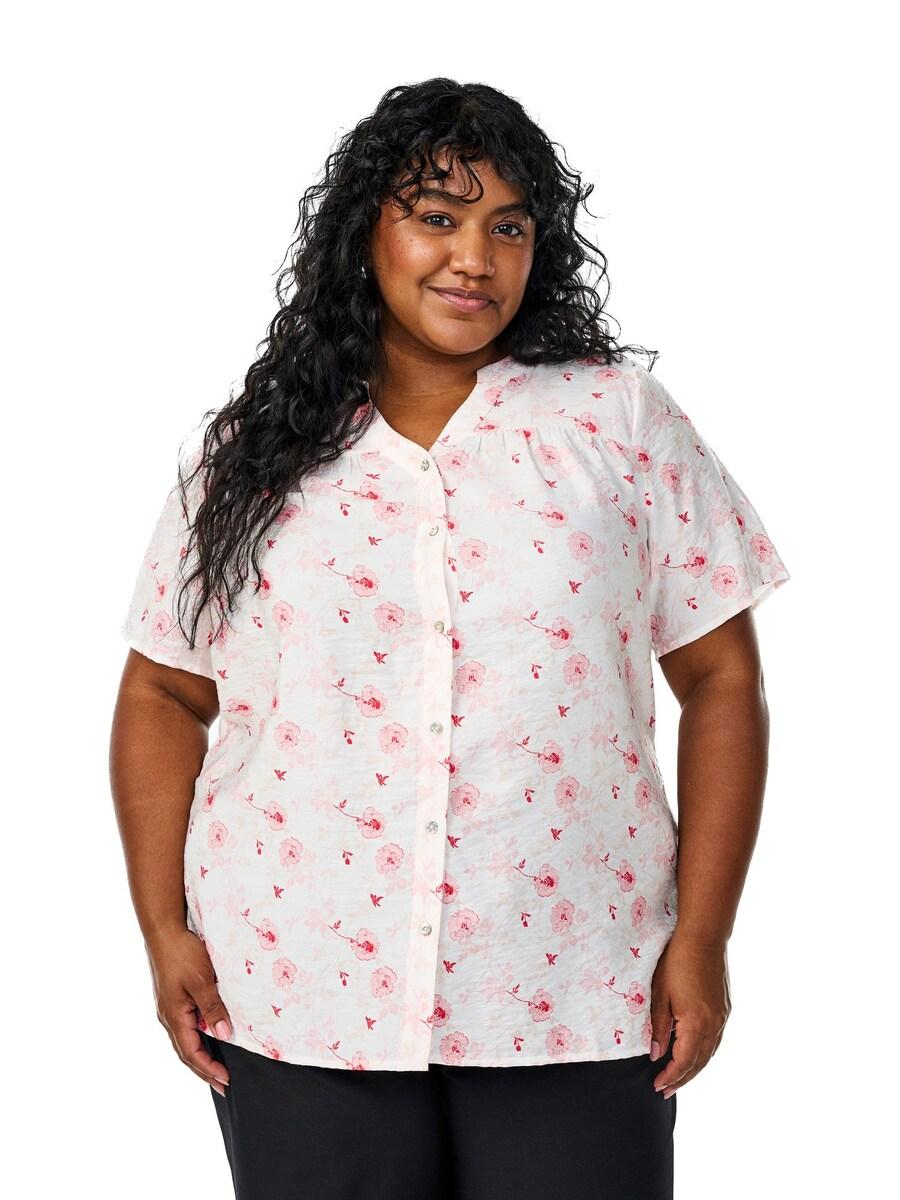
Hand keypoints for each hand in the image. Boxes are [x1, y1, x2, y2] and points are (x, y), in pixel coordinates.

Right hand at [145, 927, 233, 1097]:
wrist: (165, 931)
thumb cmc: (183, 954)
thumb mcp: (202, 981)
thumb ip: (213, 1008)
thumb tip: (224, 1035)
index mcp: (174, 1016)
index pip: (191, 1052)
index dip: (208, 1068)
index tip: (226, 1080)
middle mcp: (169, 1016)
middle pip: (186, 1052)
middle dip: (205, 1070)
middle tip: (223, 1085)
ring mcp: (170, 1008)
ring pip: (185, 1040)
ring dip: (201, 1056)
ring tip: (217, 1068)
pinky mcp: (173, 999)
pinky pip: (186, 1027)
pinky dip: (197, 1039)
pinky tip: (209, 1037)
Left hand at [648, 932, 731, 1099]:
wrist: (704, 938)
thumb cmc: (676, 962)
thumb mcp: (659, 993)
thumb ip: (658, 1026)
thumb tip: (655, 1054)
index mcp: (696, 1023)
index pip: (682, 1061)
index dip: (669, 1077)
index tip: (656, 1086)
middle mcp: (714, 1025)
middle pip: (698, 1063)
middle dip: (681, 1079)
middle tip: (665, 1091)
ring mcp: (722, 1017)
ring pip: (709, 1054)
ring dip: (694, 1069)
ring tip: (678, 1079)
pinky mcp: (725, 1009)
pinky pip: (715, 1041)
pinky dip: (704, 1054)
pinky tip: (695, 1056)